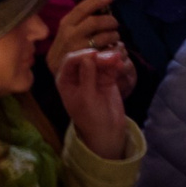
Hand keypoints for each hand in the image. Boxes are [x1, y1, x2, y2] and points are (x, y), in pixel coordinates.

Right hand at [47, 0, 120, 73]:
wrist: (63, 76)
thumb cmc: (68, 50)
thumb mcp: (68, 33)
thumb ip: (80, 22)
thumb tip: (100, 5)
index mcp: (65, 25)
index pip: (81, 8)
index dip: (96, 1)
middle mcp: (70, 36)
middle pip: (95, 22)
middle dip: (109, 20)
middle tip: (115, 24)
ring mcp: (78, 50)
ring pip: (103, 37)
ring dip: (114, 35)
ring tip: (115, 38)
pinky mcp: (87, 63)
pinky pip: (107, 52)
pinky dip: (114, 49)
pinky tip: (114, 50)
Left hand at [55, 44, 133, 160]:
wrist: (107, 132)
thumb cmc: (90, 118)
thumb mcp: (86, 99)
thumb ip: (87, 77)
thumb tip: (88, 57)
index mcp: (65, 80)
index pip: (70, 61)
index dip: (81, 55)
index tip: (94, 54)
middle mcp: (77, 75)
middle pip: (85, 58)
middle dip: (97, 56)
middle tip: (112, 57)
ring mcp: (92, 76)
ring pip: (99, 60)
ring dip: (108, 57)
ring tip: (118, 58)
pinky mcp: (106, 78)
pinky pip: (109, 67)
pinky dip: (114, 64)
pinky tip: (120, 64)